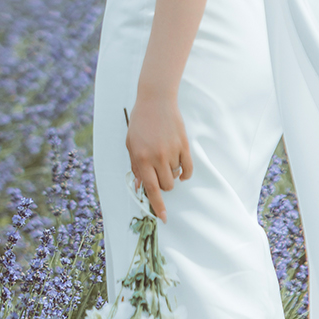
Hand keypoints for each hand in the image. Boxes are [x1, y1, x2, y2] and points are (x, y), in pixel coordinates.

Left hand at [126, 90, 193, 222]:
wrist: (155, 101)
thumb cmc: (140, 123)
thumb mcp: (131, 144)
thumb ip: (135, 166)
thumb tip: (139, 186)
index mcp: (141, 158)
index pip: (150, 189)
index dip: (157, 205)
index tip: (163, 218)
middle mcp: (157, 157)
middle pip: (166, 186)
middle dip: (163, 185)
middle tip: (159, 172)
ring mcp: (172, 151)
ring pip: (176, 177)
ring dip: (171, 174)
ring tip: (165, 158)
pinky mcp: (184, 145)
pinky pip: (188, 168)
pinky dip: (185, 173)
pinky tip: (180, 170)